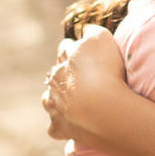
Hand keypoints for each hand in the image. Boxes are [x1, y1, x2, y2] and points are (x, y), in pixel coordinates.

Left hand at [42, 27, 128, 148]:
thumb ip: (91, 30)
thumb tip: (83, 28)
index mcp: (65, 57)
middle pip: (56, 72)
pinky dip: (60, 125)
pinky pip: (54, 127)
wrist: (102, 107)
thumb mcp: (102, 38)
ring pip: (49, 98)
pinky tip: (70, 126)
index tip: (85, 53)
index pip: (66, 48)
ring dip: (57, 98)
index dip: (75, 49)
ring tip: (73, 102)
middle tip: (82, 78)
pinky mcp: (59, 126)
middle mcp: (55, 79)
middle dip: (64, 73)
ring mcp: (54, 104)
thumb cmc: (105, 70)